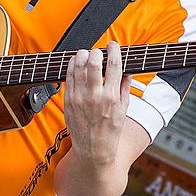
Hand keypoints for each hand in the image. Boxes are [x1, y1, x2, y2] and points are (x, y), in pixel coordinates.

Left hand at [63, 41, 131, 166]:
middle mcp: (95, 96)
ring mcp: (79, 98)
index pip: (114, 66)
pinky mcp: (68, 100)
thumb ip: (125, 87)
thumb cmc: (110, 131)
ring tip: (88, 55)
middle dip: (97, 52)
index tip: (113, 46)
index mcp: (111, 97)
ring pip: (78, 66)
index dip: (114, 51)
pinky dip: (73, 65)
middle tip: (99, 51)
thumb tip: (127, 70)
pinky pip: (69, 76)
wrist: (93, 150)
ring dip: (83, 55)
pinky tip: (77, 63)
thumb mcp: (124, 110)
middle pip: (94, 62)